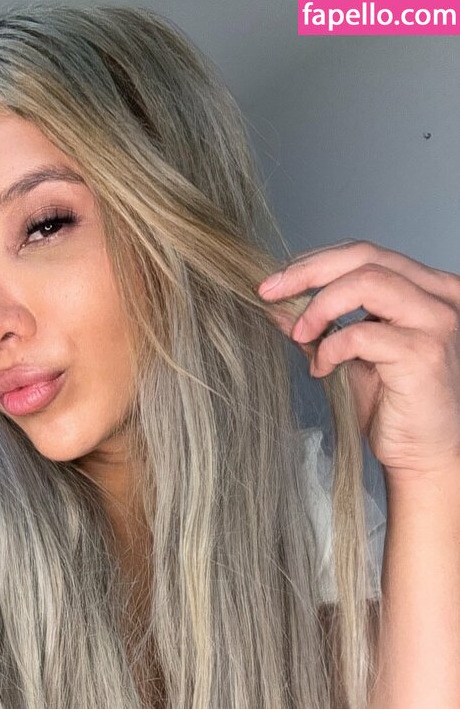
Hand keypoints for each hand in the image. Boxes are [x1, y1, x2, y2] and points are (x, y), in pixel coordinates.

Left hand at [257, 240, 459, 479]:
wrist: (422, 455)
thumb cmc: (392, 406)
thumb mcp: (349, 355)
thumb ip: (322, 325)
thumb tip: (277, 303)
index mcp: (426, 288)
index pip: (366, 253)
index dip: (315, 262)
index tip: (275, 281)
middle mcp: (440, 295)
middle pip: (365, 256)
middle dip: (307, 271)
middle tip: (268, 291)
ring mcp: (436, 321)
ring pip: (366, 281)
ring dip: (320, 306)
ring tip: (299, 335)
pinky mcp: (423, 353)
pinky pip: (362, 333)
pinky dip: (331, 348)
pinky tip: (321, 369)